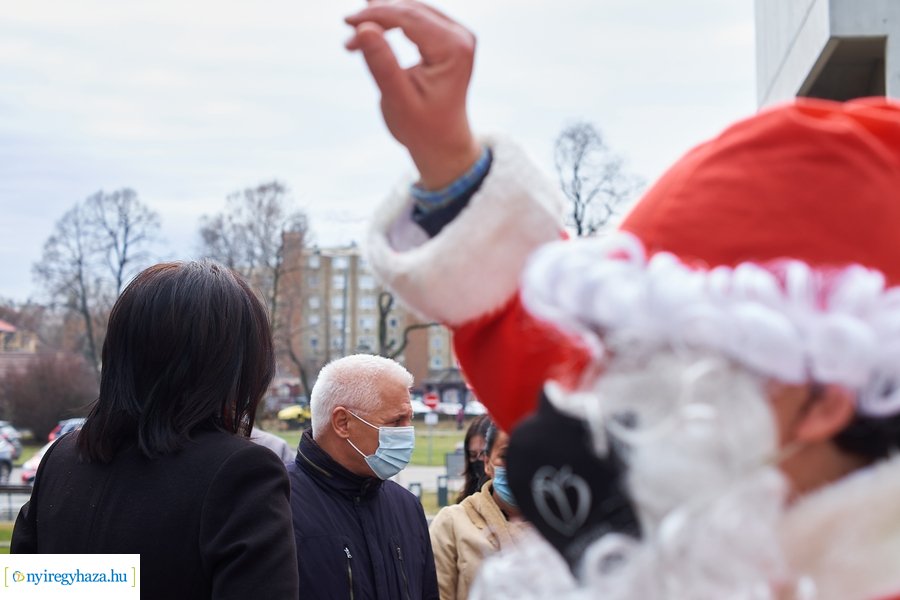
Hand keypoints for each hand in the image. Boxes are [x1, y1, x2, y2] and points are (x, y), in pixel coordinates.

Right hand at [345, 0, 482, 189]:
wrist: (443, 143)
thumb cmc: (421, 128)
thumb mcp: (398, 99)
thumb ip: (382, 63)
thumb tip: (364, 27)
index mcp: (454, 50)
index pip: (409, 18)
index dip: (375, 15)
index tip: (347, 23)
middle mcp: (460, 37)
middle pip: (411, 10)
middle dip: (377, 16)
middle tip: (348, 31)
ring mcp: (457, 36)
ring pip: (412, 11)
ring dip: (383, 19)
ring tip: (355, 34)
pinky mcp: (449, 39)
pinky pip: (417, 19)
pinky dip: (393, 22)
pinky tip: (373, 26)